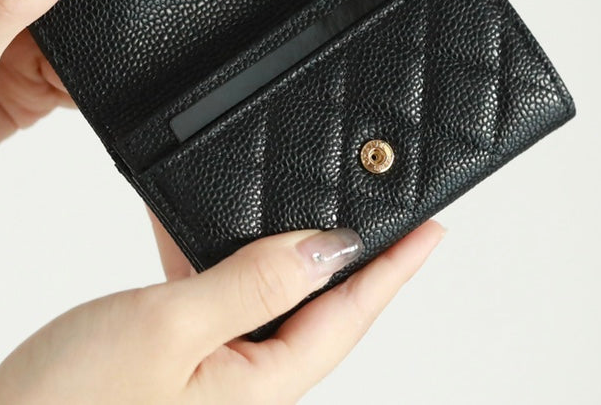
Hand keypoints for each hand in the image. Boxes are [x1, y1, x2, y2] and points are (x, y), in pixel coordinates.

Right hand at [0, 216, 445, 403]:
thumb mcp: (168, 326)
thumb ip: (251, 283)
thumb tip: (331, 250)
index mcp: (256, 388)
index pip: (347, 320)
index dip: (393, 272)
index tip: (432, 230)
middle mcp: (240, 393)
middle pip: (316, 319)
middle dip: (348, 264)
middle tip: (377, 213)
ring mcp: (204, 388)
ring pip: (265, 312)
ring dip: (282, 262)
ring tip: (295, 217)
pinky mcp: (169, 376)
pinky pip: (217, 314)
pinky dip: (219, 270)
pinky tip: (200, 246)